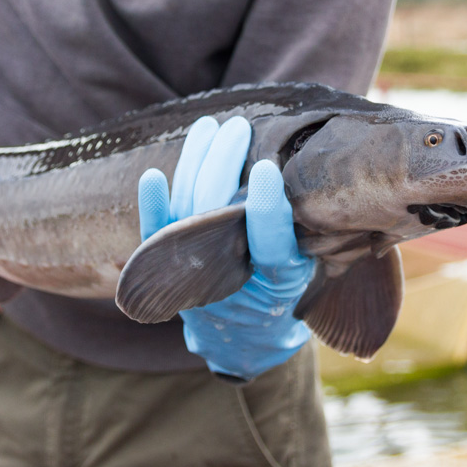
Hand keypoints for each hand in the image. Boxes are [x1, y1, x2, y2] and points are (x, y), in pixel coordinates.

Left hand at [138, 116, 313, 380]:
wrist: (245, 340)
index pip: (270, 242)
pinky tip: (152, 176)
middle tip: (238, 126)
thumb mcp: (312, 268)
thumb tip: (314, 174)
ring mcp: (194, 273)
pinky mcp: (168, 268)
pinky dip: (152, 206)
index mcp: (277, 279)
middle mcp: (232, 278)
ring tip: (208, 127)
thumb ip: (310, 233)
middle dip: (224, 164)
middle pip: (219, 215)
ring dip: (195, 163)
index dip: (267, 207)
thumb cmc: (288, 291)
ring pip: (188, 211)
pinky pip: (156, 235)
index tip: (268, 167)